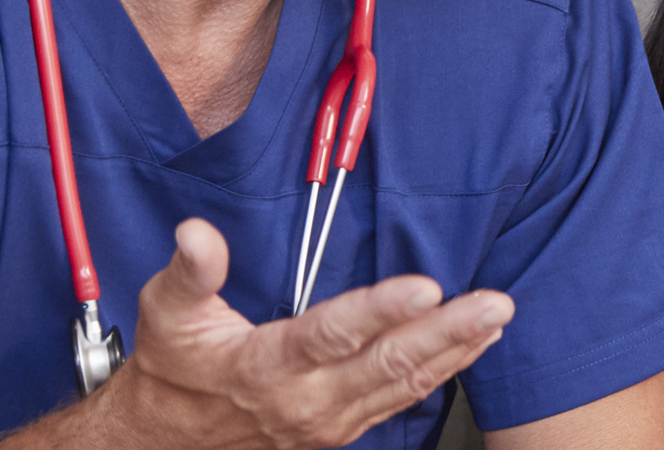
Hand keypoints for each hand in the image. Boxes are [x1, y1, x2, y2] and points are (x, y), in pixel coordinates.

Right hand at [76, 219, 513, 449]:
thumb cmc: (173, 367)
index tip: (424, 287)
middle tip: (493, 304)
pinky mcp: (344, 428)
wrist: (167, 438)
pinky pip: (402, 399)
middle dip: (447, 332)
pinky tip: (472, 347)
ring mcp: (330, 420)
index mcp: (264, 366)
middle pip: (387, 364)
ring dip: (456, 351)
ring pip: (404, 386)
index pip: (332, 334)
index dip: (380, 311)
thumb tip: (197, 233)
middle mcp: (305, 399)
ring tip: (496, 320)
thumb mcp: (167, 313)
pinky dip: (443, 372)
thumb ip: (190, 272)